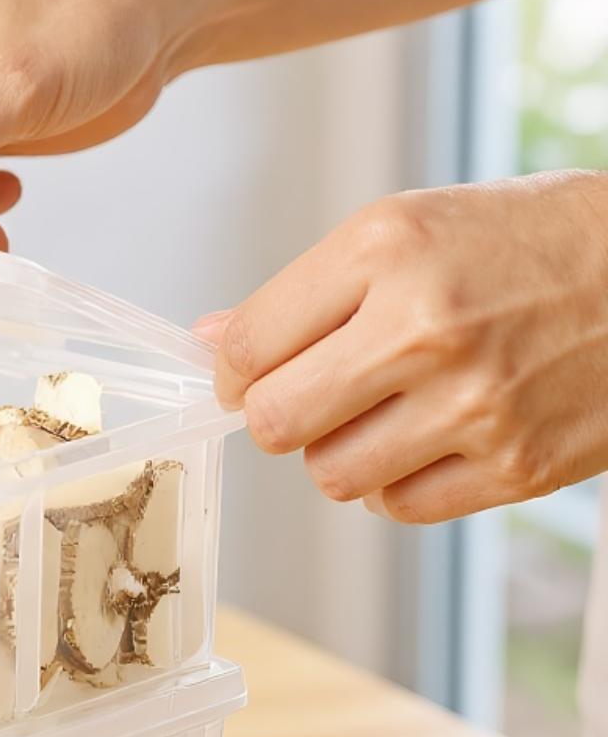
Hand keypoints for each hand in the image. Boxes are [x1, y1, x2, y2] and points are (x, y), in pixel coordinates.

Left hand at [198, 172, 607, 522]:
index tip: (249, 375)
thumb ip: (303, 294)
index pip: (249, 348)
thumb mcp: (411, 228)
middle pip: (276, 423)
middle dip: (278, 418)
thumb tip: (208, 343)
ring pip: (331, 476)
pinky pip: (398, 508)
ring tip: (385, 413)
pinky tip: (430, 439)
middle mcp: (426, 327)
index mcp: (388, 250)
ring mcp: (476, 404)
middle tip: (310, 400)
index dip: (234, 372)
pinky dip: (397, 484)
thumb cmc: (527, 245)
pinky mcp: (516, 467)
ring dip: (341, 453)